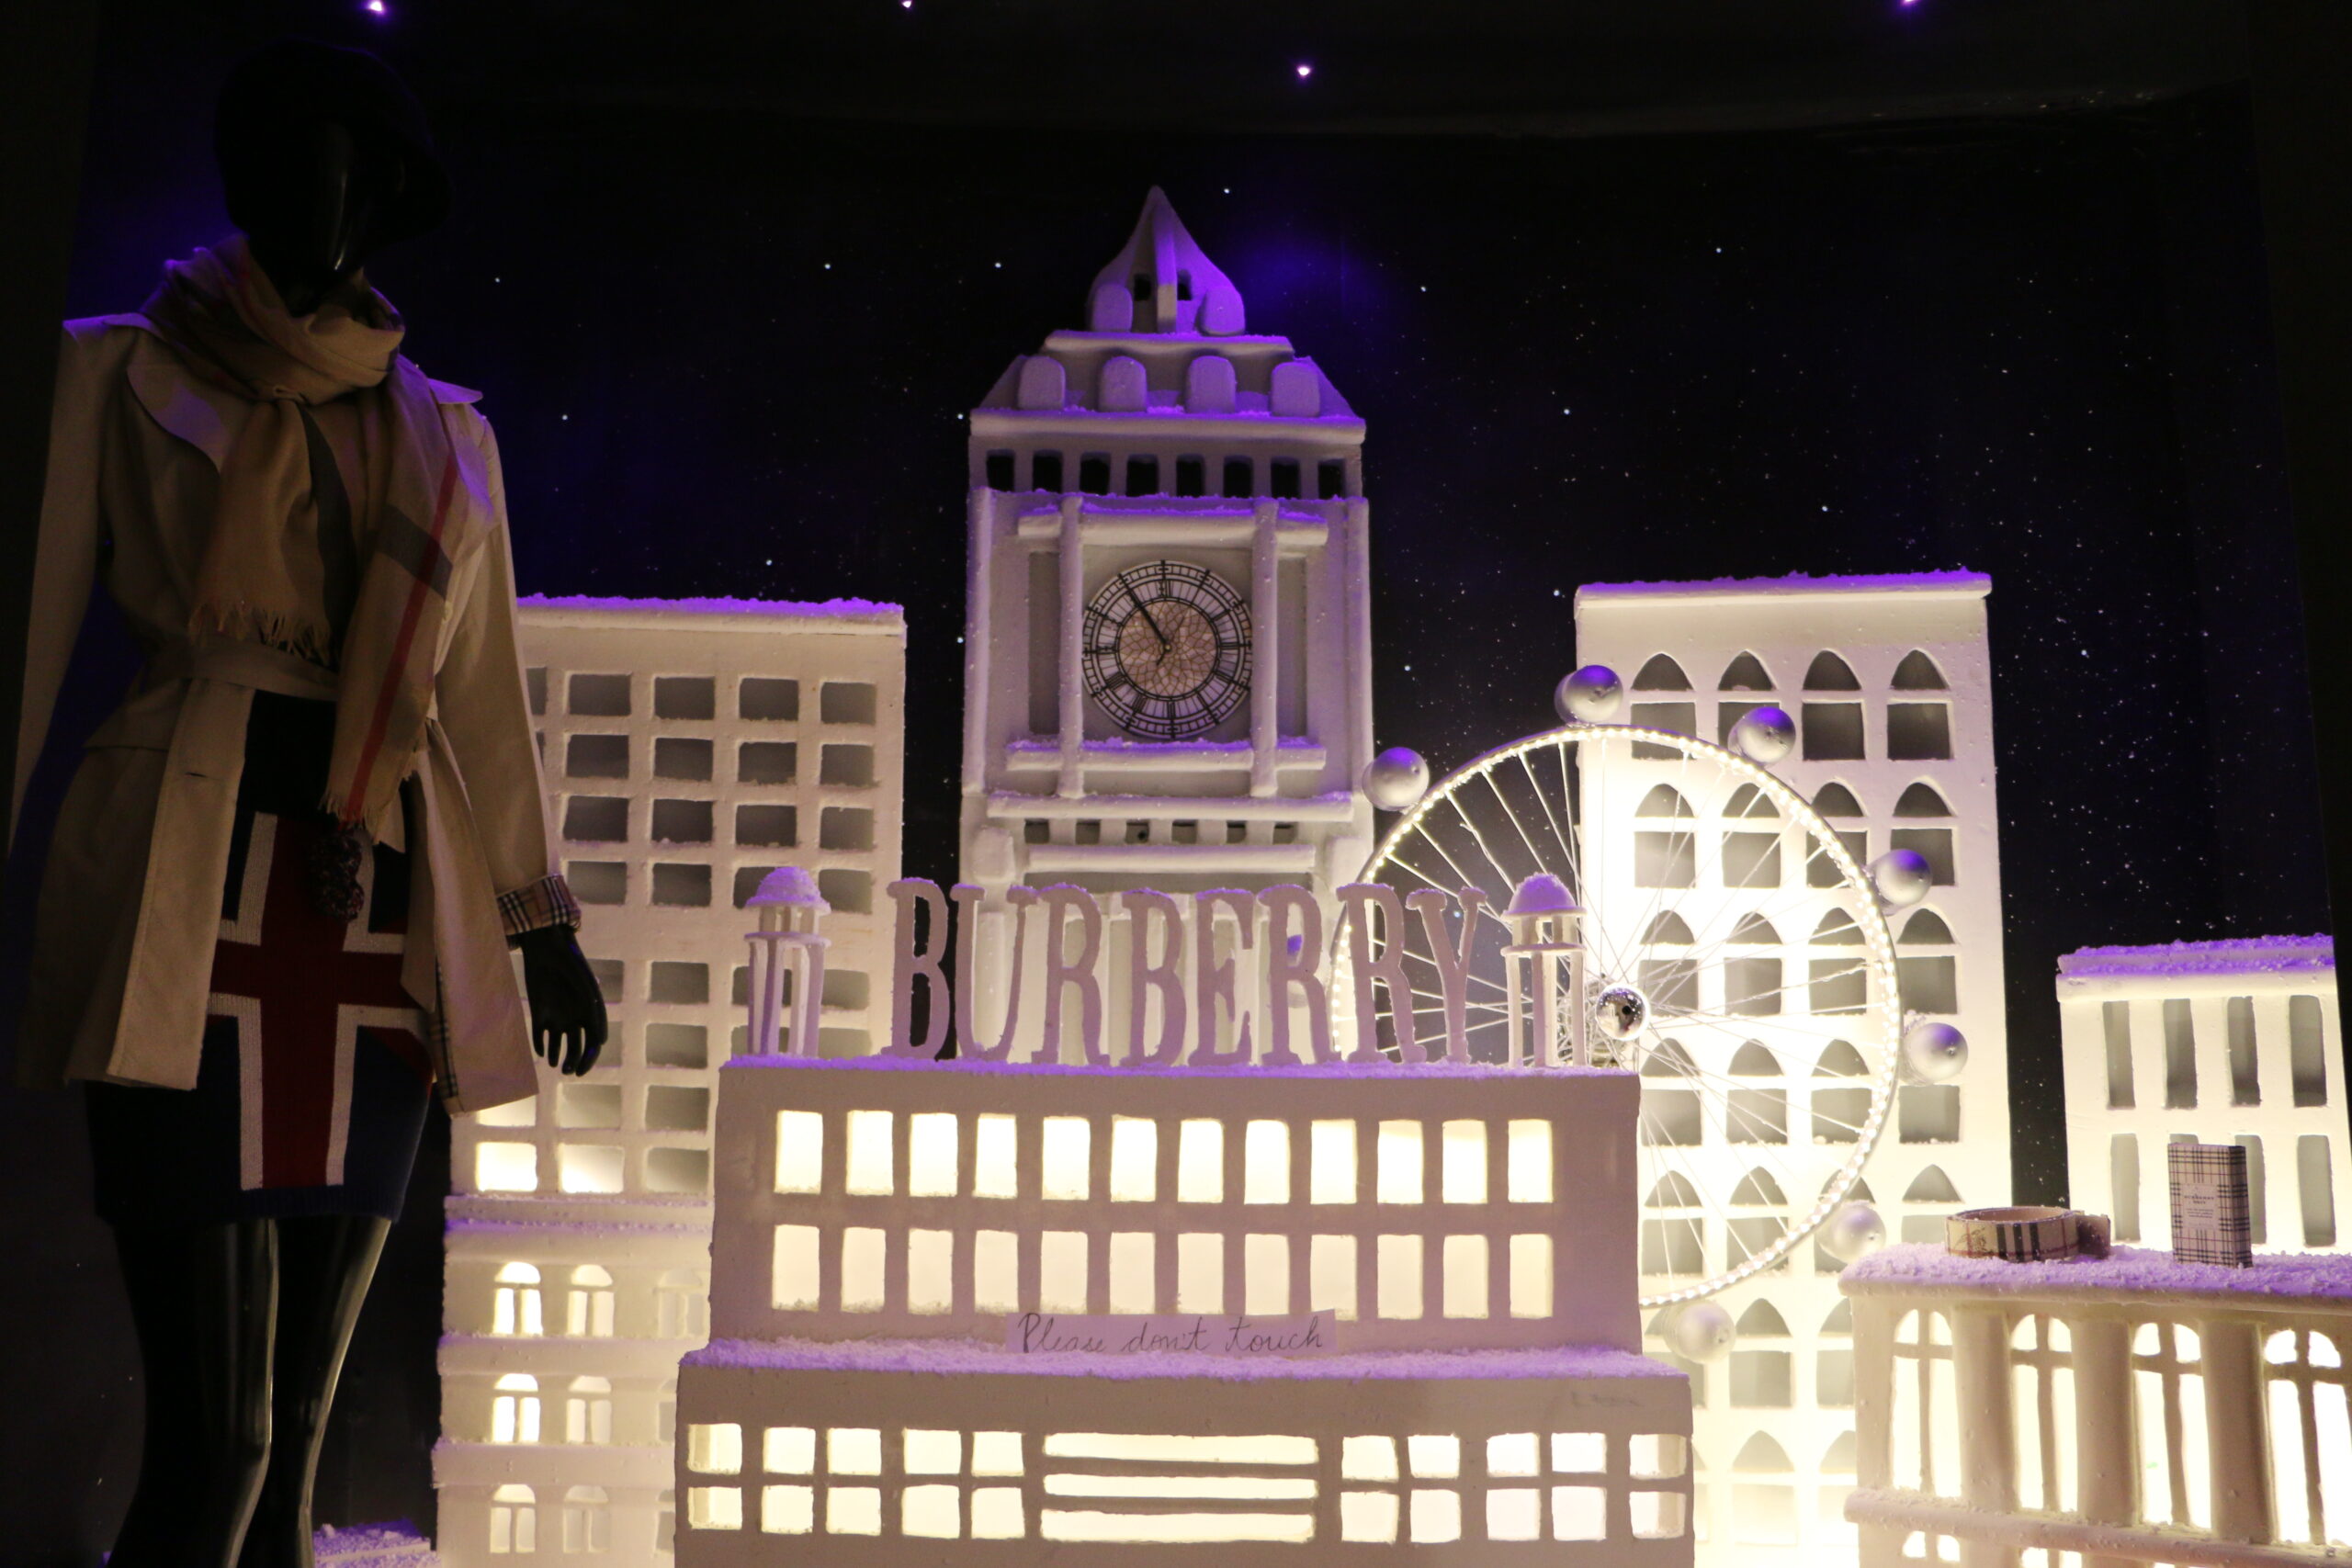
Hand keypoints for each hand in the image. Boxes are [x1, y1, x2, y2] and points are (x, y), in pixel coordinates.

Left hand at [518, 925, 607, 1074]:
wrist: (546, 948)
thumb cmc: (569, 964)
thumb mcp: (584, 985)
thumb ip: (593, 1010)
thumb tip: (601, 1041)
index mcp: (590, 1013)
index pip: (593, 1043)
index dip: (590, 1058)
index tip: (582, 1070)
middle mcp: (575, 1017)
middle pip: (577, 1048)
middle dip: (574, 1062)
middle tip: (568, 1071)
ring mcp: (556, 1016)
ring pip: (558, 1045)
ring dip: (556, 1057)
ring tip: (554, 1064)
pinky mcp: (539, 1014)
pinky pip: (539, 1036)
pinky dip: (540, 1045)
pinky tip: (541, 1051)